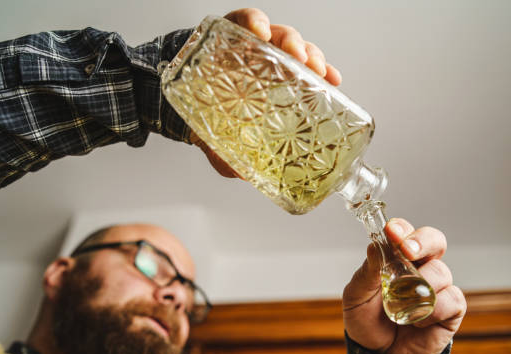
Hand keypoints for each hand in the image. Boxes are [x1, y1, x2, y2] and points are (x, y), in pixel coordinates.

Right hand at [191, 7, 341, 177]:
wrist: (176, 92)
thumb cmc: (210, 116)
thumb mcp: (223, 143)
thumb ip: (235, 161)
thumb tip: (243, 177)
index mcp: (276, 86)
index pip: (307, 76)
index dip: (324, 75)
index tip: (334, 81)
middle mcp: (269, 64)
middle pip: (299, 53)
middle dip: (311, 57)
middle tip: (314, 69)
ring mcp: (251, 45)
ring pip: (280, 34)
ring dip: (291, 41)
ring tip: (293, 52)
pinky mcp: (230, 30)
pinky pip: (245, 20)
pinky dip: (254, 22)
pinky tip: (260, 31)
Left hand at [342, 218, 466, 353]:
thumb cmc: (366, 322)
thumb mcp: (356, 297)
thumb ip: (366, 273)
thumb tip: (374, 247)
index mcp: (396, 259)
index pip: (404, 233)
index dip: (402, 229)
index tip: (391, 232)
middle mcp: (420, 267)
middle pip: (434, 240)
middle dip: (423, 241)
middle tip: (408, 252)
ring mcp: (437, 287)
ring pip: (440, 272)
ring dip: (421, 287)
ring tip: (402, 307)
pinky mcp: (451, 310)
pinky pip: (452, 299)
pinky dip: (434, 310)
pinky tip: (419, 321)